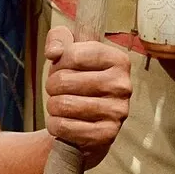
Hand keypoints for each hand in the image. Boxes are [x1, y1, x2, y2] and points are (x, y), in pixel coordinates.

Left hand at [43, 27, 131, 163]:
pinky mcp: (107, 135)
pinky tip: (63, 122)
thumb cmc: (77, 80)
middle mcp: (122, 85)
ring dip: (52, 106)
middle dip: (52, 86)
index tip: (63, 68)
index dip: (58, 62)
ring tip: (60, 106)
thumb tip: (54, 52)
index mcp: (118, 60)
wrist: (87, 121)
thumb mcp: (69, 50)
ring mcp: (118, 112)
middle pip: (64, 80)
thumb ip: (58, 38)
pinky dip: (55, 125)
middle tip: (58, 90)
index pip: (72, 54)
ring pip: (62, 104)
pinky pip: (65, 127)